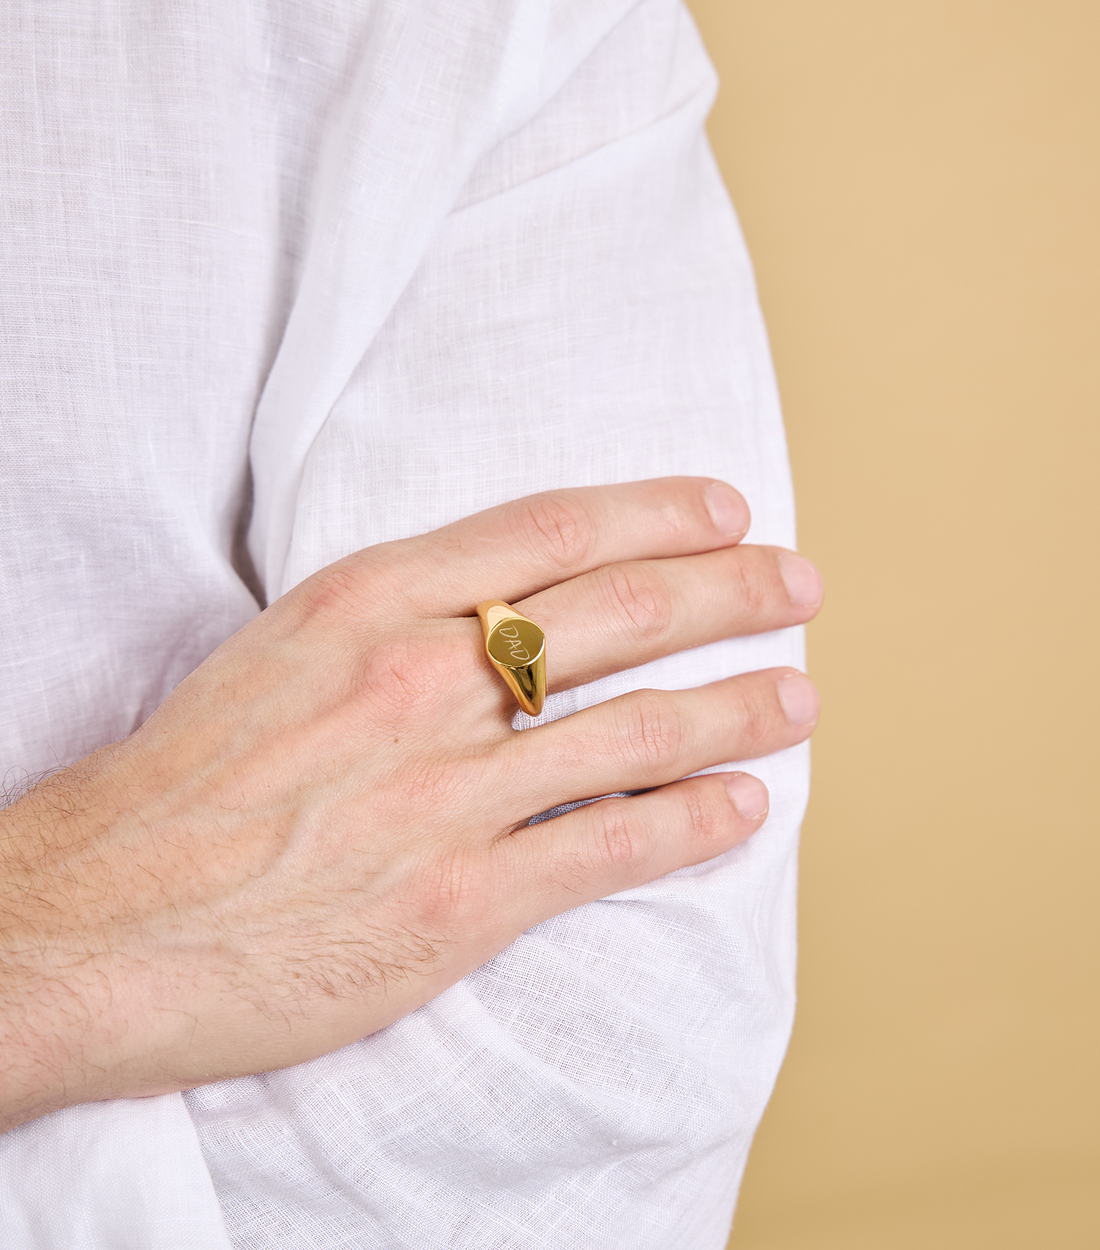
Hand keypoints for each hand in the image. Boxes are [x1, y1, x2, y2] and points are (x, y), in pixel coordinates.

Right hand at [0, 478, 820, 1130]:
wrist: (90, 920)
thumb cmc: (178, 786)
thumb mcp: (277, 654)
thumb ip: (390, 623)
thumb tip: (499, 617)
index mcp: (367, 604)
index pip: (550, 529)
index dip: (656, 512)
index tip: (724, 510)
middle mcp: (419, 681)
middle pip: (617, 612)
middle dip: (730, 591)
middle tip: (797, 586)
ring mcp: (445, 791)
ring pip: (638, 727)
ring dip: (739, 707)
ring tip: (801, 696)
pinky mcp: (458, 899)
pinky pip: (611, 846)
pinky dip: (693, 821)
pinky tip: (744, 807)